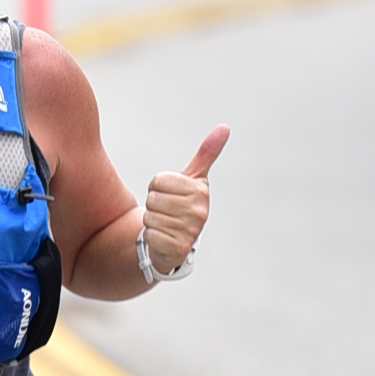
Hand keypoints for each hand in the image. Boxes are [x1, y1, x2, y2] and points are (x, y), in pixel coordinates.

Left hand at [142, 126, 228, 273]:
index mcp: (200, 191)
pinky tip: (162, 238)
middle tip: (165, 211)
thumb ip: (206, 154)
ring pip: (149, 216)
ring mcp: (190, 231)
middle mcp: (199, 211)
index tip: (168, 194)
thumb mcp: (193, 178)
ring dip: (151, 221)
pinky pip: (149, 235)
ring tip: (164, 223)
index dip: (156, 186)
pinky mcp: (178, 248)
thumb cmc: (183, 203)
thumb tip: (225, 127)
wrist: (177, 240)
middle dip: (153, 204)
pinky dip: (151, 236)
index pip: (158, 180)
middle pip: (153, 198)